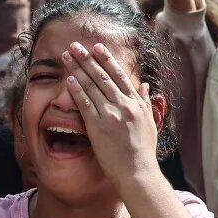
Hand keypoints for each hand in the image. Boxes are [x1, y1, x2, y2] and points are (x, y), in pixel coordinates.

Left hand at [62, 41, 162, 189]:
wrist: (138, 172)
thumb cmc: (144, 153)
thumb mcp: (150, 124)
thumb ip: (146, 103)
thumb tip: (145, 86)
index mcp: (136, 104)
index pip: (120, 76)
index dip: (107, 60)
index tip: (97, 48)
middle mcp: (124, 105)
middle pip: (102, 76)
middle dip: (88, 58)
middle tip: (76, 45)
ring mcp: (111, 114)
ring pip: (92, 85)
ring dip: (78, 68)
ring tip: (67, 56)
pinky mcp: (98, 126)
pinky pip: (85, 103)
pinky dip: (77, 89)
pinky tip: (68, 79)